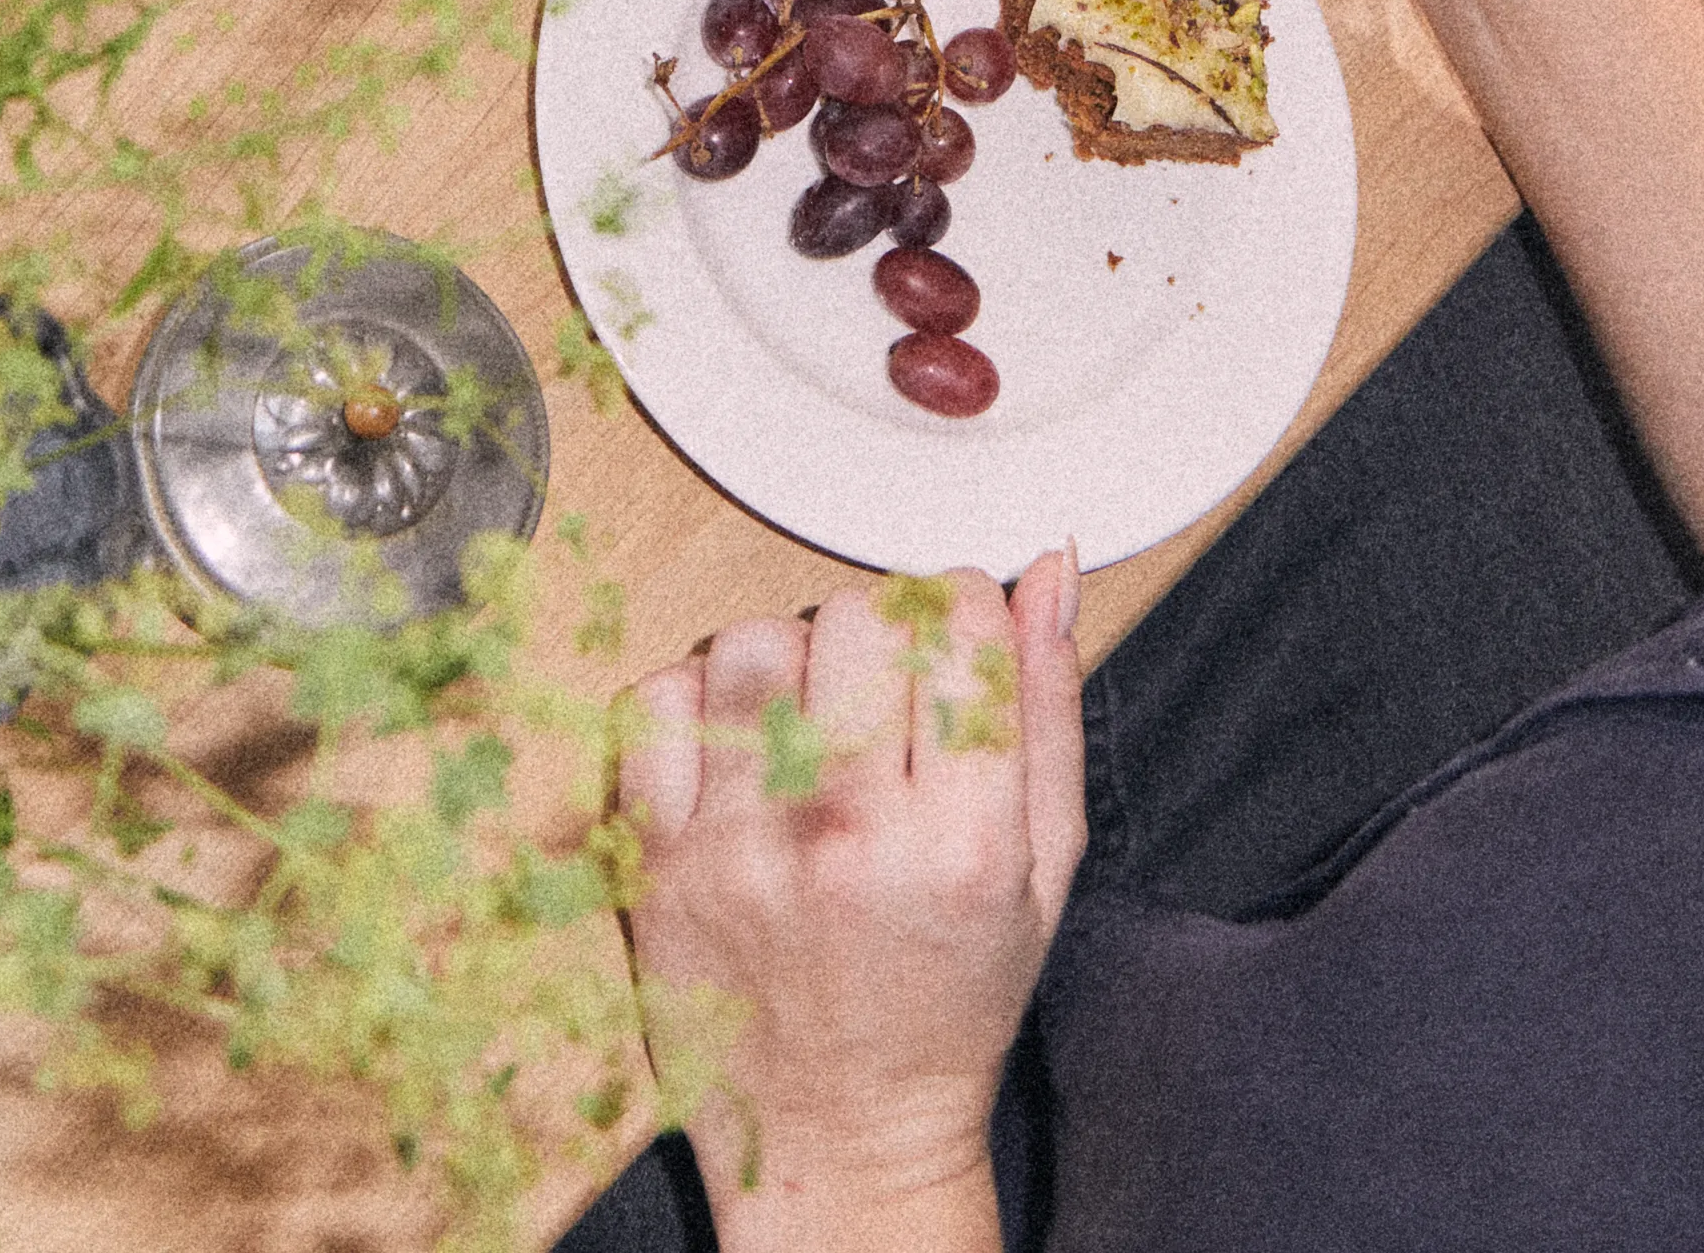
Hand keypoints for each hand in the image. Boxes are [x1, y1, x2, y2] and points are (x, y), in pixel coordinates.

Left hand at [615, 559, 1082, 1246]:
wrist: (840, 1135)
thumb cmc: (947, 1004)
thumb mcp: (1044, 869)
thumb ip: (1049, 708)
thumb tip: (1049, 569)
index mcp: (962, 838)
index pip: (957, 621)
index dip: (963, 610)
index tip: (956, 647)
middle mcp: (847, 837)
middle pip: (854, 616)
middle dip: (880, 635)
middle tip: (885, 701)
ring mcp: (739, 848)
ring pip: (750, 641)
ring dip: (785, 660)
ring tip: (811, 726)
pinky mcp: (656, 861)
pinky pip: (655, 700)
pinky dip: (694, 704)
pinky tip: (738, 755)